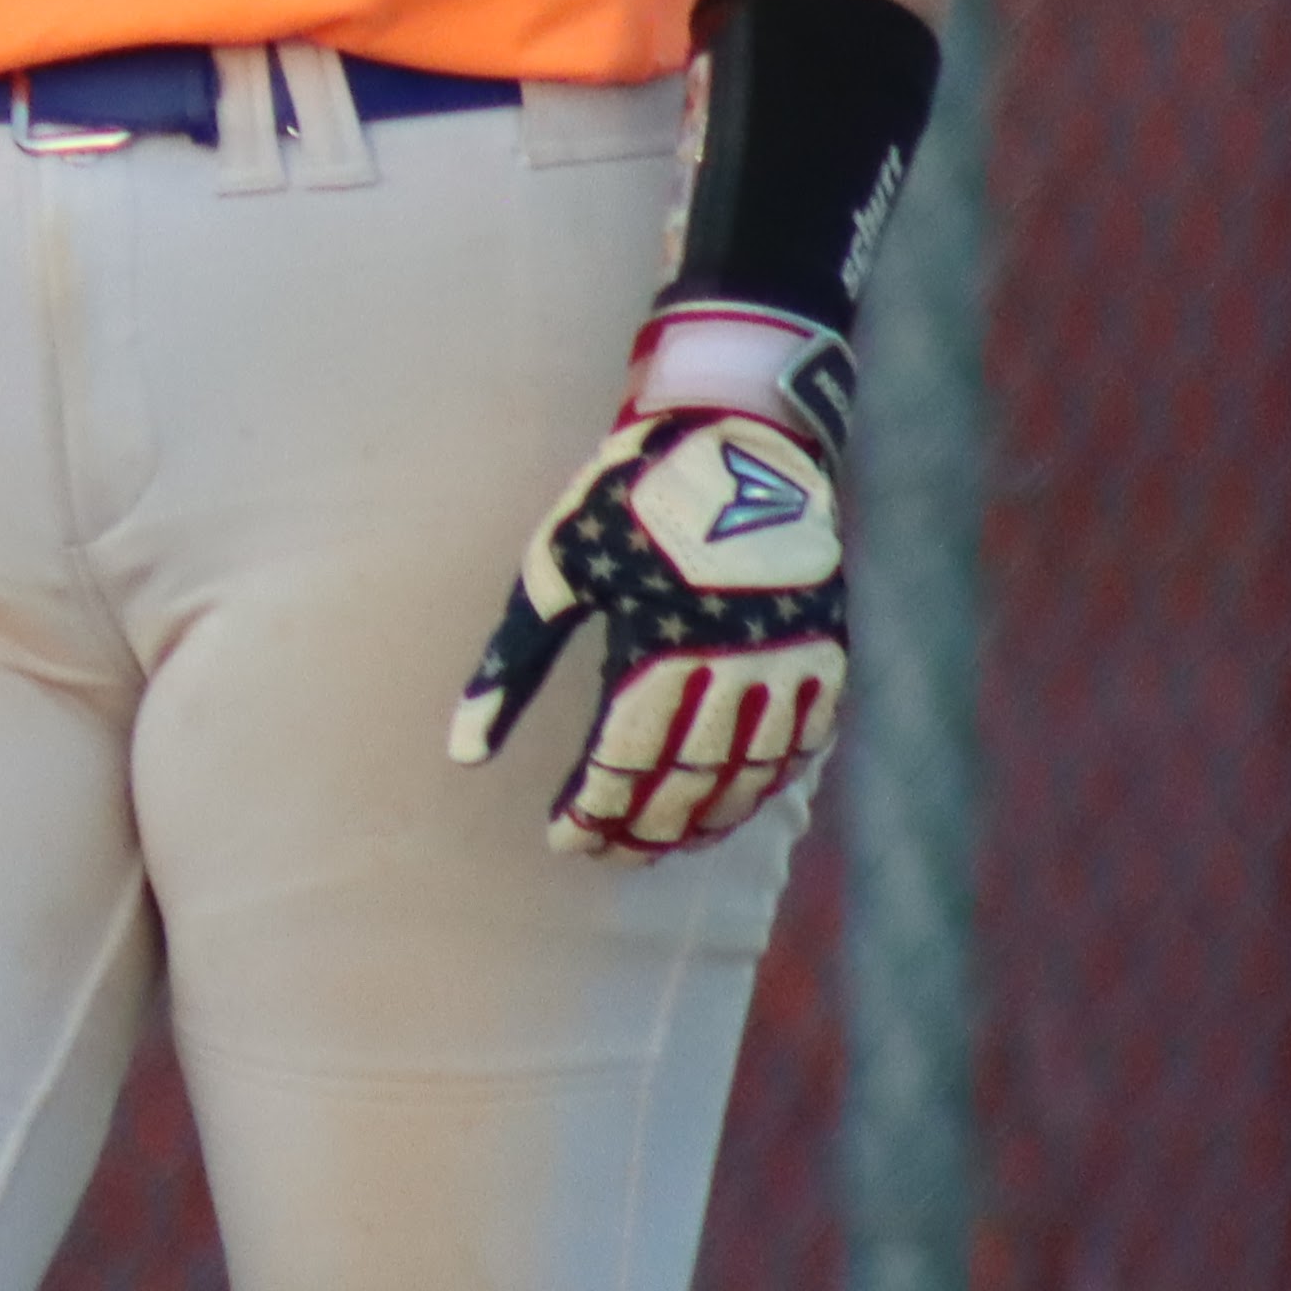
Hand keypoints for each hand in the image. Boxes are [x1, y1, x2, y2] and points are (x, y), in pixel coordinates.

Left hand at [445, 331, 852, 860]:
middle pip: (685, 783)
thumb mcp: (557, 567)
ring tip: (661, 842)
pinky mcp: (827, 655)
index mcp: (658, 646)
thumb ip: (514, 663)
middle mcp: (732, 667)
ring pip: (746, 777)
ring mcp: (789, 665)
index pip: (622, 765)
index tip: (563, 839)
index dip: (592, 813)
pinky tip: (730, 803)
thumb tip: (462, 752)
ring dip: (703, 821)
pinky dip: (761, 786)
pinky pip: (798, 748)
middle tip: (607, 853)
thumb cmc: (631, 499)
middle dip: (641, 828)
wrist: (742, 437)